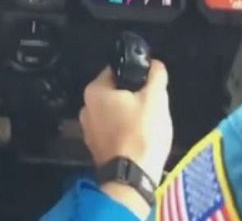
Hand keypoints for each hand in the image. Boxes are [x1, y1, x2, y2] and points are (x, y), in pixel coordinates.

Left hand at [80, 60, 172, 217]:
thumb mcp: (155, 98)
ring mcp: (87, 128)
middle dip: (135, 97)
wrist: (132, 176)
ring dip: (130, 116)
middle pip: (116, 93)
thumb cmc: (142, 132)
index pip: (116, 71)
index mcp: (94, 90)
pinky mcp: (94, 146)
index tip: (151, 85)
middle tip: (153, 107)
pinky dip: (124, 131)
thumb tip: (154, 64)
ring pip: (115, 113)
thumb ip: (155, 76)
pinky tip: (139, 139)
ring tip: (148, 125)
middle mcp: (85, 106)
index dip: (137, 75)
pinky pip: (112, 130)